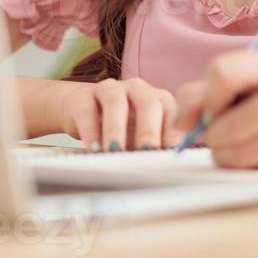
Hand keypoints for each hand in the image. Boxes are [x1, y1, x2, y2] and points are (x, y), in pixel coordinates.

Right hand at [56, 78, 180, 151]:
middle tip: (147, 152)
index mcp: (158, 99)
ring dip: (116, 129)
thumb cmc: (123, 129)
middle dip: (149, 129)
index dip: (174, 131)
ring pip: (115, 102)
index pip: (172, 111)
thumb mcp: (143, 139)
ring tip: (115, 151)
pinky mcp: (84, 96)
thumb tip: (173, 168)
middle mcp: (137, 89)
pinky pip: (88, 110)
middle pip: (148, 102)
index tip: (172, 153)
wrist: (84, 111)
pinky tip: (93, 148)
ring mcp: (111, 89)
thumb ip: (159, 148)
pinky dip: (91, 131)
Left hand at [173, 46, 257, 168]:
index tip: (213, 109)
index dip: (208, 98)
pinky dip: (251, 169)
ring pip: (240, 154)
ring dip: (227, 157)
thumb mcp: (249, 81)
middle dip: (213, 138)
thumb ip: (204, 93)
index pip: (222, 74)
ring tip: (236, 149)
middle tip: (217, 139)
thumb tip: (180, 122)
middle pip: (228, 125)